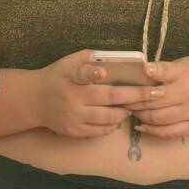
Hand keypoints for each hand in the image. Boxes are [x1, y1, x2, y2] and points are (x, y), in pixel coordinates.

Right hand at [34, 49, 157, 137]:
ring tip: (136, 106)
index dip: (92, 73)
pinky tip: (119, 117)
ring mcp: (74, 117)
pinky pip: (100, 131)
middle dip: (135, 96)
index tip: (103, 72)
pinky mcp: (74, 131)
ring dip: (126, 113)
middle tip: (154, 93)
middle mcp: (73, 99)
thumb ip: (90, 58)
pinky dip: (112, 125)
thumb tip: (117, 57)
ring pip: (108, 119)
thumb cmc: (57, 76)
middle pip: (108, 99)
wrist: (33, 100)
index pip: (82, 74)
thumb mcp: (69, 61)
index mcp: (71, 77)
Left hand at [123, 56, 188, 138]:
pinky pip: (169, 132)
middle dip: (133, 101)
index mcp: (185, 73)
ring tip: (129, 111)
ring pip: (158, 118)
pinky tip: (140, 126)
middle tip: (119, 99)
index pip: (163, 72)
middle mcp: (188, 93)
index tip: (138, 72)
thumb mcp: (187, 64)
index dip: (148, 72)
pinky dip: (151, 130)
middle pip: (153, 101)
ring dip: (139, 115)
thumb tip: (137, 79)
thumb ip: (166, 72)